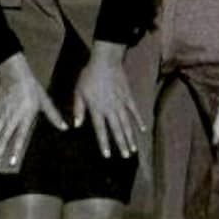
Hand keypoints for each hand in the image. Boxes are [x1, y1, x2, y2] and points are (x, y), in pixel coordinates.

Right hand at [0, 53, 66, 172]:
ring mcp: (1, 114)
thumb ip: (54, 116)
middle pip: (2, 139)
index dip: (15, 150)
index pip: (19, 138)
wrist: (16, 74)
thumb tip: (65, 127)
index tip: (11, 162)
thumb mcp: (45, 102)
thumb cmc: (33, 89)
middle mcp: (11, 118)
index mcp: (25, 118)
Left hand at [73, 41, 144, 157]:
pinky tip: (142, 129)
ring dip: (130, 137)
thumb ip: (78, 108)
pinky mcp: (128, 96)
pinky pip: (134, 111)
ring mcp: (121, 103)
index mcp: (97, 109)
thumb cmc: (89, 76)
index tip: (107, 155)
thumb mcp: (79, 92)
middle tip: (125, 156)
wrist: (105, 61)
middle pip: (116, 130)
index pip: (100, 130)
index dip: (104, 143)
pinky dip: (139, 120)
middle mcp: (110, 109)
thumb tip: (76, 125)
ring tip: (133, 149)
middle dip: (121, 144)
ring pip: (126, 123)